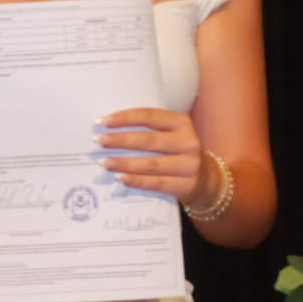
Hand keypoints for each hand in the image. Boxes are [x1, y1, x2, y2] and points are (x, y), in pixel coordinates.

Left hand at [97, 106, 216, 209]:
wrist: (204, 178)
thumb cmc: (176, 151)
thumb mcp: (169, 134)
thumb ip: (147, 130)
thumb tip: (109, 129)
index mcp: (181, 122)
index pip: (149, 116)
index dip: (125, 118)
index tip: (102, 121)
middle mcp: (188, 142)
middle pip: (149, 140)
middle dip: (120, 140)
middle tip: (98, 140)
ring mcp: (189, 165)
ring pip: (151, 163)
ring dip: (125, 163)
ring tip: (104, 162)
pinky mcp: (186, 185)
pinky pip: (157, 183)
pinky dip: (137, 180)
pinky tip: (120, 178)